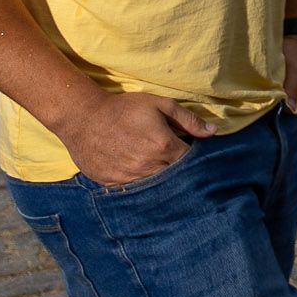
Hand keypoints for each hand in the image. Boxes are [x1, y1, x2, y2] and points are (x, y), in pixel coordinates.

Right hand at [59, 92, 208, 187]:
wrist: (83, 118)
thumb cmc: (123, 108)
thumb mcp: (159, 104)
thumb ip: (188, 119)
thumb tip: (213, 133)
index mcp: (164, 146)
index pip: (190, 162)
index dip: (195, 160)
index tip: (193, 155)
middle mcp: (149, 166)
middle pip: (175, 178)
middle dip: (180, 173)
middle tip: (178, 166)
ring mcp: (131, 178)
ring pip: (156, 188)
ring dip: (162, 182)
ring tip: (160, 172)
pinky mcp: (114, 184)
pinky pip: (135, 191)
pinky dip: (142, 187)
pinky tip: (142, 178)